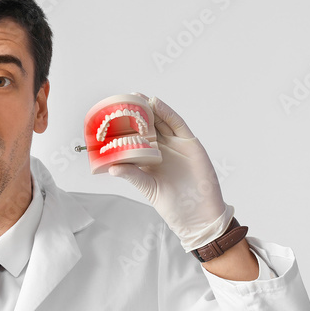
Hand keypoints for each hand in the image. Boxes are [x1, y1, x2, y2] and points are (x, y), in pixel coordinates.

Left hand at [106, 93, 233, 251]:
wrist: (197, 214)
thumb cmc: (172, 204)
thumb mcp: (147, 187)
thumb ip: (132, 175)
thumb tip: (112, 168)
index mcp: (149, 159)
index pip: (136, 139)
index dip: (126, 127)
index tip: (112, 116)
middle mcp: (162, 149)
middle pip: (148, 126)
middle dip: (137, 113)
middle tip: (123, 99)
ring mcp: (176, 145)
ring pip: (162, 121)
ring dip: (151, 108)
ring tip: (137, 97)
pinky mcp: (190, 143)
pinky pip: (177, 124)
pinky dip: (167, 113)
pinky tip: (156, 104)